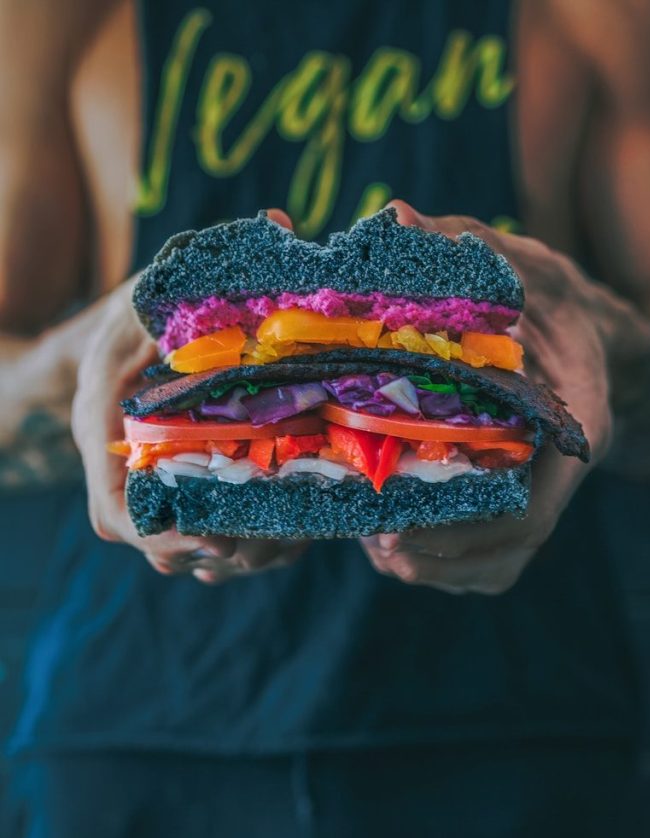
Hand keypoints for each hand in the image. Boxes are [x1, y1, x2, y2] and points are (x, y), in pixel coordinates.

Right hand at [72, 212, 308, 583]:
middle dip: (217, 551)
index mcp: (110, 425)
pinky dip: (254, 541)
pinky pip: (218, 533)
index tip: (215, 533)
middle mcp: (130, 465)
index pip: (116, 511)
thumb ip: (211, 265)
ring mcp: (162, 481)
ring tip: (288, 539)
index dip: (161, 534)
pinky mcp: (194, 487)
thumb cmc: (153, 305)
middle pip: (162, 543)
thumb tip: (279, 225)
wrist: (146, 325)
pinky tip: (293, 529)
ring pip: (194, 548)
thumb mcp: (171, 281)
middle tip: (268, 539)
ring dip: (242, 553)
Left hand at [361, 200, 622, 594]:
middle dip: (438, 554)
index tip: (398, 530)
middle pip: (509, 545)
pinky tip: (397, 545)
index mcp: (574, 418)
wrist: (581, 325)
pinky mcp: (526, 498)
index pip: (534, 502)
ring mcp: (547, 488)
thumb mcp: (513, 262)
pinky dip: (447, 563)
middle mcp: (563, 466)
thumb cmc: (546, 294)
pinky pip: (494, 557)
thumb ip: (463, 249)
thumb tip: (393, 221)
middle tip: (370, 541)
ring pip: (500, 562)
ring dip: (437, 566)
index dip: (467, 533)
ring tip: (374, 548)